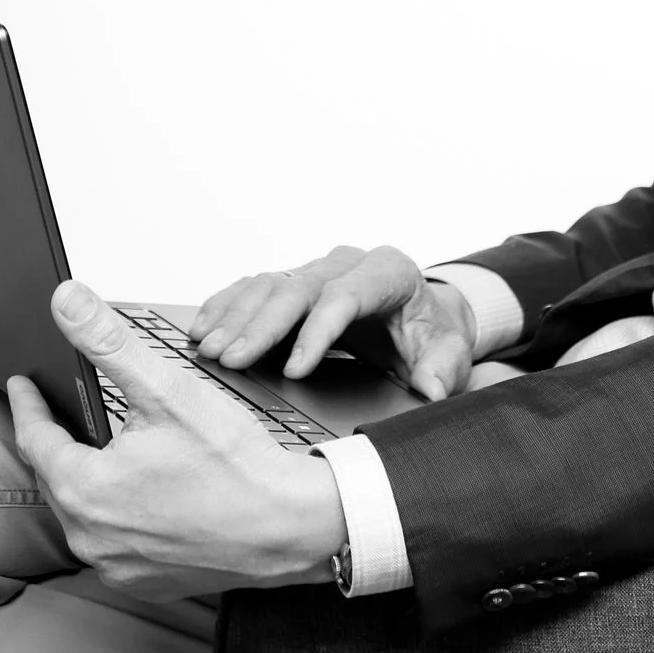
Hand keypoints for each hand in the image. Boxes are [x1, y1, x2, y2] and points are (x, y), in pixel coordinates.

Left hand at [6, 281, 346, 600]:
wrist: (290, 527)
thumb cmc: (236, 465)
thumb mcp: (166, 390)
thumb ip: (107, 342)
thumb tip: (66, 302)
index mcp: (84, 490)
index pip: (35, 439)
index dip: (29, 406)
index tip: (24, 386)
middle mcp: (90, 538)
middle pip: (56, 478)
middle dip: (56, 441)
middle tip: (57, 414)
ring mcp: (117, 567)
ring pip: (82, 514)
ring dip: (83, 481)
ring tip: (94, 450)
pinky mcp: (144, 583)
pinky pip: (111, 544)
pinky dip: (113, 516)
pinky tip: (132, 495)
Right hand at [189, 244, 477, 400]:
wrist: (423, 320)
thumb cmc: (431, 336)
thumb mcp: (449, 354)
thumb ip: (445, 370)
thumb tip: (431, 388)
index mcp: (389, 273)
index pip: (345, 296)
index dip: (316, 332)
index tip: (294, 370)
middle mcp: (348, 264)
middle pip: (298, 287)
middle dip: (262, 325)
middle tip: (232, 359)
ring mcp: (318, 270)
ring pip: (270, 283)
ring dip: (236, 317)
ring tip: (210, 350)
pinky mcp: (295, 282)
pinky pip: (254, 286)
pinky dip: (226, 306)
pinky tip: (204, 328)